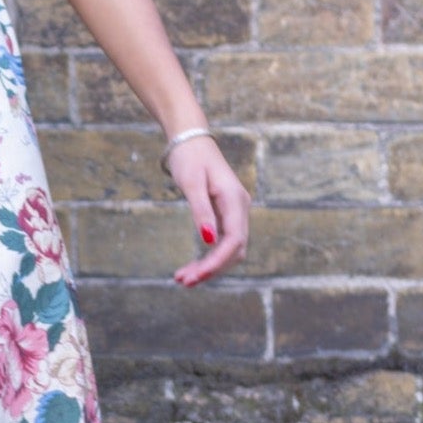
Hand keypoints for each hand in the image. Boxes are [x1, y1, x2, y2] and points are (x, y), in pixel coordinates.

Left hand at [166, 136, 250, 287]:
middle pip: (234, 250)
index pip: (234, 241)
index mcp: (235, 200)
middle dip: (211, 269)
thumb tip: (208, 241)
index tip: (195, 276)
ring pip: (229, 249)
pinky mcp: (226, 214)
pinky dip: (208, 257)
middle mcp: (240, 208)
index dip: (217, 262)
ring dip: (209, 266)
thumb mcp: (192, 183)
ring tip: (182, 279)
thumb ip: (201, 211)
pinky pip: (222, 242)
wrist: (190, 140)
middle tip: (183, 282)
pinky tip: (191, 267)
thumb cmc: (189, 158)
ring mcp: (235, 212)